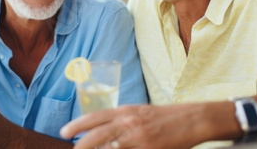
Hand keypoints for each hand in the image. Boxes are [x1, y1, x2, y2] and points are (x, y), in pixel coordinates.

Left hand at [60, 104, 213, 148]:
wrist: (193, 119)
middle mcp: (129, 123)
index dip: (77, 125)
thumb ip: (123, 121)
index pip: (95, 117)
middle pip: (97, 135)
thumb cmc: (167, 116)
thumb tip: (104, 132)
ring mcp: (138, 139)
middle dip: (81, 145)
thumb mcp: (141, 112)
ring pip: (109, 148)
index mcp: (127, 111)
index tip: (64, 132)